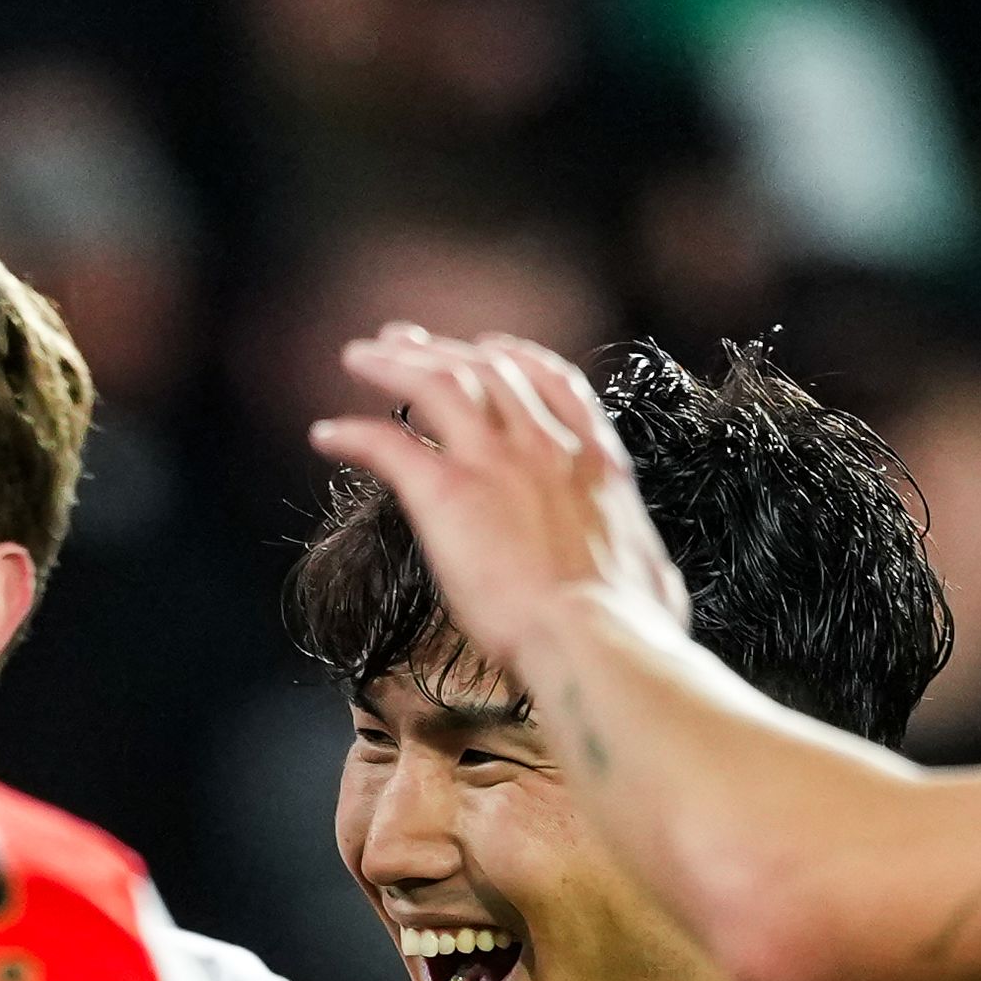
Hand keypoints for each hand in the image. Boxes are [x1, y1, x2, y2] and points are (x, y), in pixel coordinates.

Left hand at [311, 323, 693, 656]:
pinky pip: (388, 444)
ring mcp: (497, 464)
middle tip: (406, 341)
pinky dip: (353, 433)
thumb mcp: (653, 582)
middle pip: (488, 371)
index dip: (517, 358)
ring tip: (360, 357)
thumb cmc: (630, 630)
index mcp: (596, 463)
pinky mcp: (447, 494)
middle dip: (445, 349)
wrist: (597, 640)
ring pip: (438, 385)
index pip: (555, 384)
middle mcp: (547, 447)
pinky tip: (326, 434)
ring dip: (395, 365)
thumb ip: (641, 569)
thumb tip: (654, 589)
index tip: (490, 349)